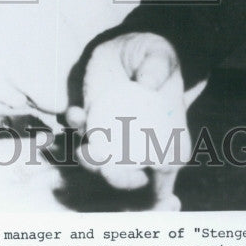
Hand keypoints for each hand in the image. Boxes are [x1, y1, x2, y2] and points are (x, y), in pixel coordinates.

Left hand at [66, 33, 204, 210]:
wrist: (130, 47)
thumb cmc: (156, 54)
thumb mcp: (160, 54)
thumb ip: (157, 66)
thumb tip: (149, 83)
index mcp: (169, 141)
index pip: (165, 178)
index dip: (157, 199)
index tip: (147, 196)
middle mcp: (141, 146)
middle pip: (129, 178)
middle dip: (115, 177)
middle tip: (105, 164)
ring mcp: (114, 136)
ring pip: (101, 162)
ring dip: (89, 160)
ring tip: (83, 147)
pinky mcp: (92, 121)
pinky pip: (81, 131)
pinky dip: (76, 125)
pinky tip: (75, 111)